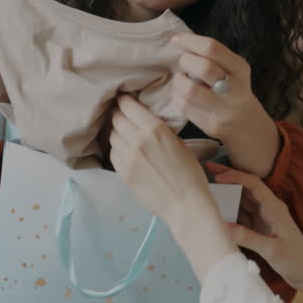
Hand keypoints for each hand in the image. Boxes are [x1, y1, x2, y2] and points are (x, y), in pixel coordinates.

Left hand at [108, 95, 217, 224]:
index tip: (123, 98)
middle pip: (116, 119)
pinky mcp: (122, 174)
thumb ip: (162, 130)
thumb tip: (148, 122)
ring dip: (116, 131)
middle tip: (120, 112)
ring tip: (122, 131)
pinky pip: (113, 154)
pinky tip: (124, 150)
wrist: (185, 204)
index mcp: (154, 129)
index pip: (128, 106)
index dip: (123, 100)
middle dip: (117, 113)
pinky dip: (116, 148)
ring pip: (112, 136)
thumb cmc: (190, 174)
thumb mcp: (180, 143)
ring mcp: (127, 158)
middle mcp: (137, 140)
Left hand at [170, 34, 279, 176]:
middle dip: (185, 61)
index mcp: (240, 69)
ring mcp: (224, 110)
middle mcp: (235, 90)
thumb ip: (212, 56)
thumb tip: (179, 40)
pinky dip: (177, 97)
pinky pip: (185, 107)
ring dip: (178, 81)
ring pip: (190, 90)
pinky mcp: (212, 126)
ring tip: (180, 79)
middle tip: (183, 62)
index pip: (213, 48)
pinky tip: (180, 94)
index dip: (190, 41)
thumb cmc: (233, 90)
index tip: (176, 39)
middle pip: (203, 68)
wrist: (246, 125)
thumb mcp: (232, 70)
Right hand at [205, 162, 302, 291]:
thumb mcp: (272, 249)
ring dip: (226, 195)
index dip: (234, 177)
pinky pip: (241, 215)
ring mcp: (263, 218)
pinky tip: (217, 212)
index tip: (217, 177)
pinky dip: (229, 212)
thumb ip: (248, 238)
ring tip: (207, 190)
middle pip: (245, 187)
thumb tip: (223, 227)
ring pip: (241, 201)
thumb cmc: (296, 260)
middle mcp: (268, 208)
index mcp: (274, 207)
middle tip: (207, 170)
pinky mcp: (260, 228)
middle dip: (227, 178)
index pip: (253, 184)